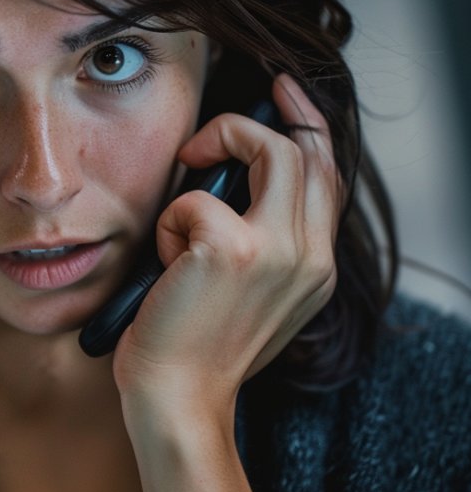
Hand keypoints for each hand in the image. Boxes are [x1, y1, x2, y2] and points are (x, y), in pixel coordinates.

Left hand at [111, 74, 339, 411]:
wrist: (177, 399)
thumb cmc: (197, 347)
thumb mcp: (250, 293)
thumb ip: (261, 241)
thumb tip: (231, 181)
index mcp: (317, 266)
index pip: (327, 172)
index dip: (306, 122)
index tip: (282, 91)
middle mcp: (311, 255)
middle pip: (302, 149)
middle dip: (249, 125)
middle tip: (204, 136)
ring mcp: (277, 250)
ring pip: (267, 150)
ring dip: (210, 167)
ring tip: (180, 212)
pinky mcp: (230, 248)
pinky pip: (195, 199)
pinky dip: (170, 222)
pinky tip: (165, 263)